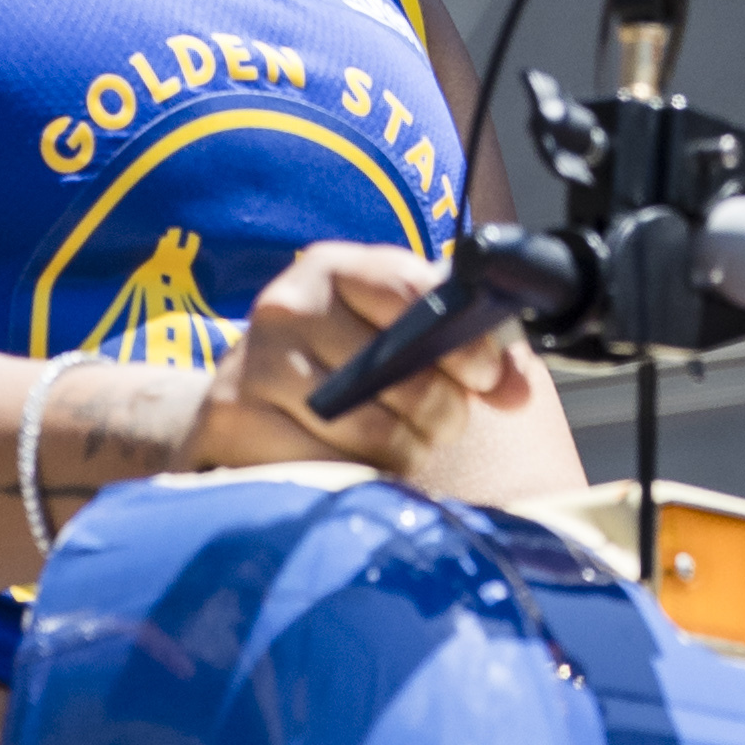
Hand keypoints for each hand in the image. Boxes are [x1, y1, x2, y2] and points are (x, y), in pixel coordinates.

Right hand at [190, 241, 540, 475]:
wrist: (234, 402)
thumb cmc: (334, 363)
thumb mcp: (393, 333)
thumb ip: (462, 348)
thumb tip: (515, 386)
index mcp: (331, 268)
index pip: (414, 294)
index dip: (464, 343)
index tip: (488, 378)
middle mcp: (285, 306)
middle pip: (396, 370)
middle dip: (439, 410)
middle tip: (441, 426)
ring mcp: (251, 365)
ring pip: (365, 427)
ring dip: (402, 451)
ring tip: (400, 447)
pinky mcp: (230, 424)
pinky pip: (322, 467)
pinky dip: (354, 476)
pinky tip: (354, 467)